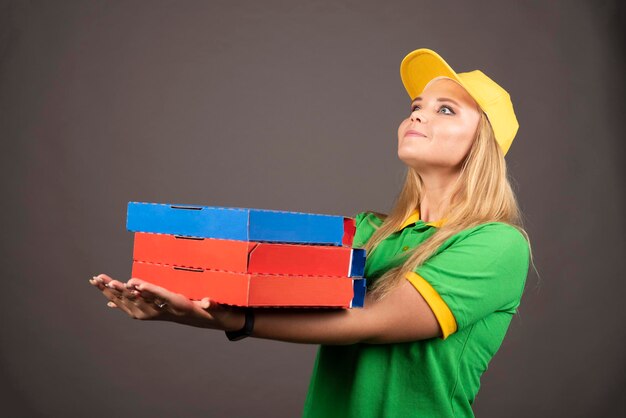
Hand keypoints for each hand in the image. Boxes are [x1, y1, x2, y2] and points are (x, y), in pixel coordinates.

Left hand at [89, 274, 244, 330]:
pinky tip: (103, 291)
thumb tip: (209, 303)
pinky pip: (126, 304)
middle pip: (138, 299)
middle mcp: (158, 311)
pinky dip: (114, 296)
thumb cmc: (205, 309)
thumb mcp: (211, 307)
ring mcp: (149, 312)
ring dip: (111, 290)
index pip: (159, 296)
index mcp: (175, 305)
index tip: (133, 283)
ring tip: (96, 279)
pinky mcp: (144, 310)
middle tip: (108, 280)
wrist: (196, 319)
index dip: (146, 290)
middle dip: (122, 289)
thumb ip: (211, 305)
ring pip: (127, 301)